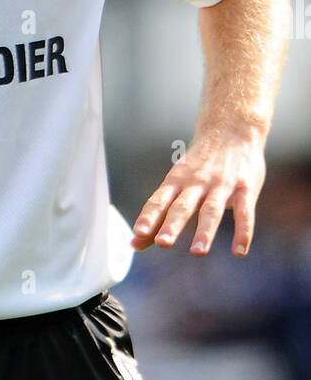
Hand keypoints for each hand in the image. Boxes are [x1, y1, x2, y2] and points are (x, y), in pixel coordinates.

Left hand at [130, 126, 265, 256]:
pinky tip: (239, 251)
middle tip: (163, 243)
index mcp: (177, 181)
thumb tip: (133, 244)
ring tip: (197, 252)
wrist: (232, 127)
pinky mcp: (245, 188)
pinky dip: (243, 232)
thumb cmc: (199, 164)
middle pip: (183, 206)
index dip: (148, 216)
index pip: (159, 200)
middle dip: (172, 224)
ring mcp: (222, 185)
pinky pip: (244, 212)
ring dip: (204, 231)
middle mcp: (197, 182)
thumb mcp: (176, 183)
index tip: (138, 233)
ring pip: (212, 210)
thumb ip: (158, 216)